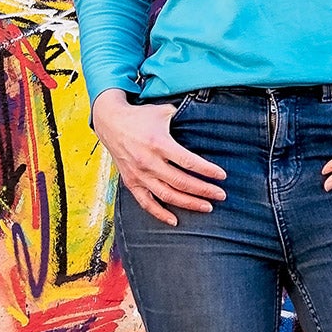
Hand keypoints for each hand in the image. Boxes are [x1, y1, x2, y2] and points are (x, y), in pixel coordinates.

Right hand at [91, 88, 225, 226]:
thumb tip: (205, 120)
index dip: (207, 171)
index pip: (188, 161)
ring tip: (207, 207)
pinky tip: (175, 220)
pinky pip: (146, 203)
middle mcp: (149, 161)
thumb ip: (183, 118)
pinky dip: (160, 213)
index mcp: (159, 143)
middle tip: (221, 195)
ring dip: (189, 203)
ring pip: (167, 195)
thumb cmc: (141, 117)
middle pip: (181, 182)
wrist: (110, 122)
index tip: (222, 176)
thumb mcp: (163, 111)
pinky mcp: (131, 182)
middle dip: (204, 190)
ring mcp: (139, 174)